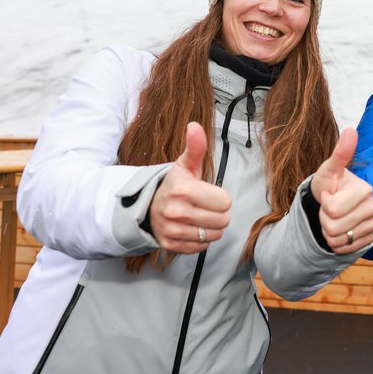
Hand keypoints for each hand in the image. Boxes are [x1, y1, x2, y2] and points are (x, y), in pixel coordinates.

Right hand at [149, 122, 230, 253]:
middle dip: (218, 213)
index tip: (208, 194)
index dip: (220, 197)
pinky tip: (191, 228)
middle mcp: (175, 211)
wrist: (148, 207)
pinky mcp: (170, 246)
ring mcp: (172, 231)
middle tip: (204, 206)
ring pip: (214, 235)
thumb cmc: (175, 184)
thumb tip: (194, 126)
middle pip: (222, 220)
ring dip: (211, 227)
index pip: (224, 201)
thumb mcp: (186, 165)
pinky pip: (202, 247)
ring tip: (198, 216)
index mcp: (182, 189)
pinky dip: (201, 239)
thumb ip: (196, 147)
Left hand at [311, 128, 372, 254]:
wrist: (332, 204)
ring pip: (339, 240)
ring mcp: (372, 225)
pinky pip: (345, 249)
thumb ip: (340, 153)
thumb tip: (351, 130)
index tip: (328, 194)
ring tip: (333, 219)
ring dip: (329, 232)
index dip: (323, 203)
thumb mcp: (329, 169)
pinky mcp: (369, 240)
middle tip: (329, 208)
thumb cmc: (329, 184)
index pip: (332, 209)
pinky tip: (340, 230)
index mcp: (365, 190)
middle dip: (324, 219)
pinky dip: (336, 243)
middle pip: (334, 227)